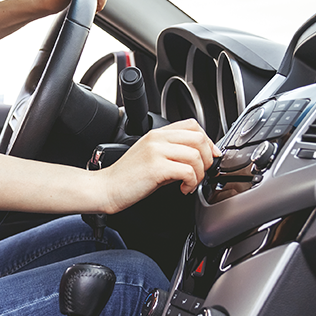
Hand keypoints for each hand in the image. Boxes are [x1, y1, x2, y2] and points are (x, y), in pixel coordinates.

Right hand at [99, 119, 221, 213]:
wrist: (107, 188)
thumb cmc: (127, 177)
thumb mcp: (151, 157)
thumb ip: (172, 153)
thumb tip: (197, 159)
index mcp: (156, 134)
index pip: (192, 126)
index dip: (207, 141)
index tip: (209, 156)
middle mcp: (157, 139)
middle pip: (198, 138)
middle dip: (207, 158)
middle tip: (201, 172)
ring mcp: (156, 151)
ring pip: (196, 155)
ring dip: (200, 173)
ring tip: (190, 183)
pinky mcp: (156, 168)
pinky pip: (187, 171)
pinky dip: (191, 182)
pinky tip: (183, 189)